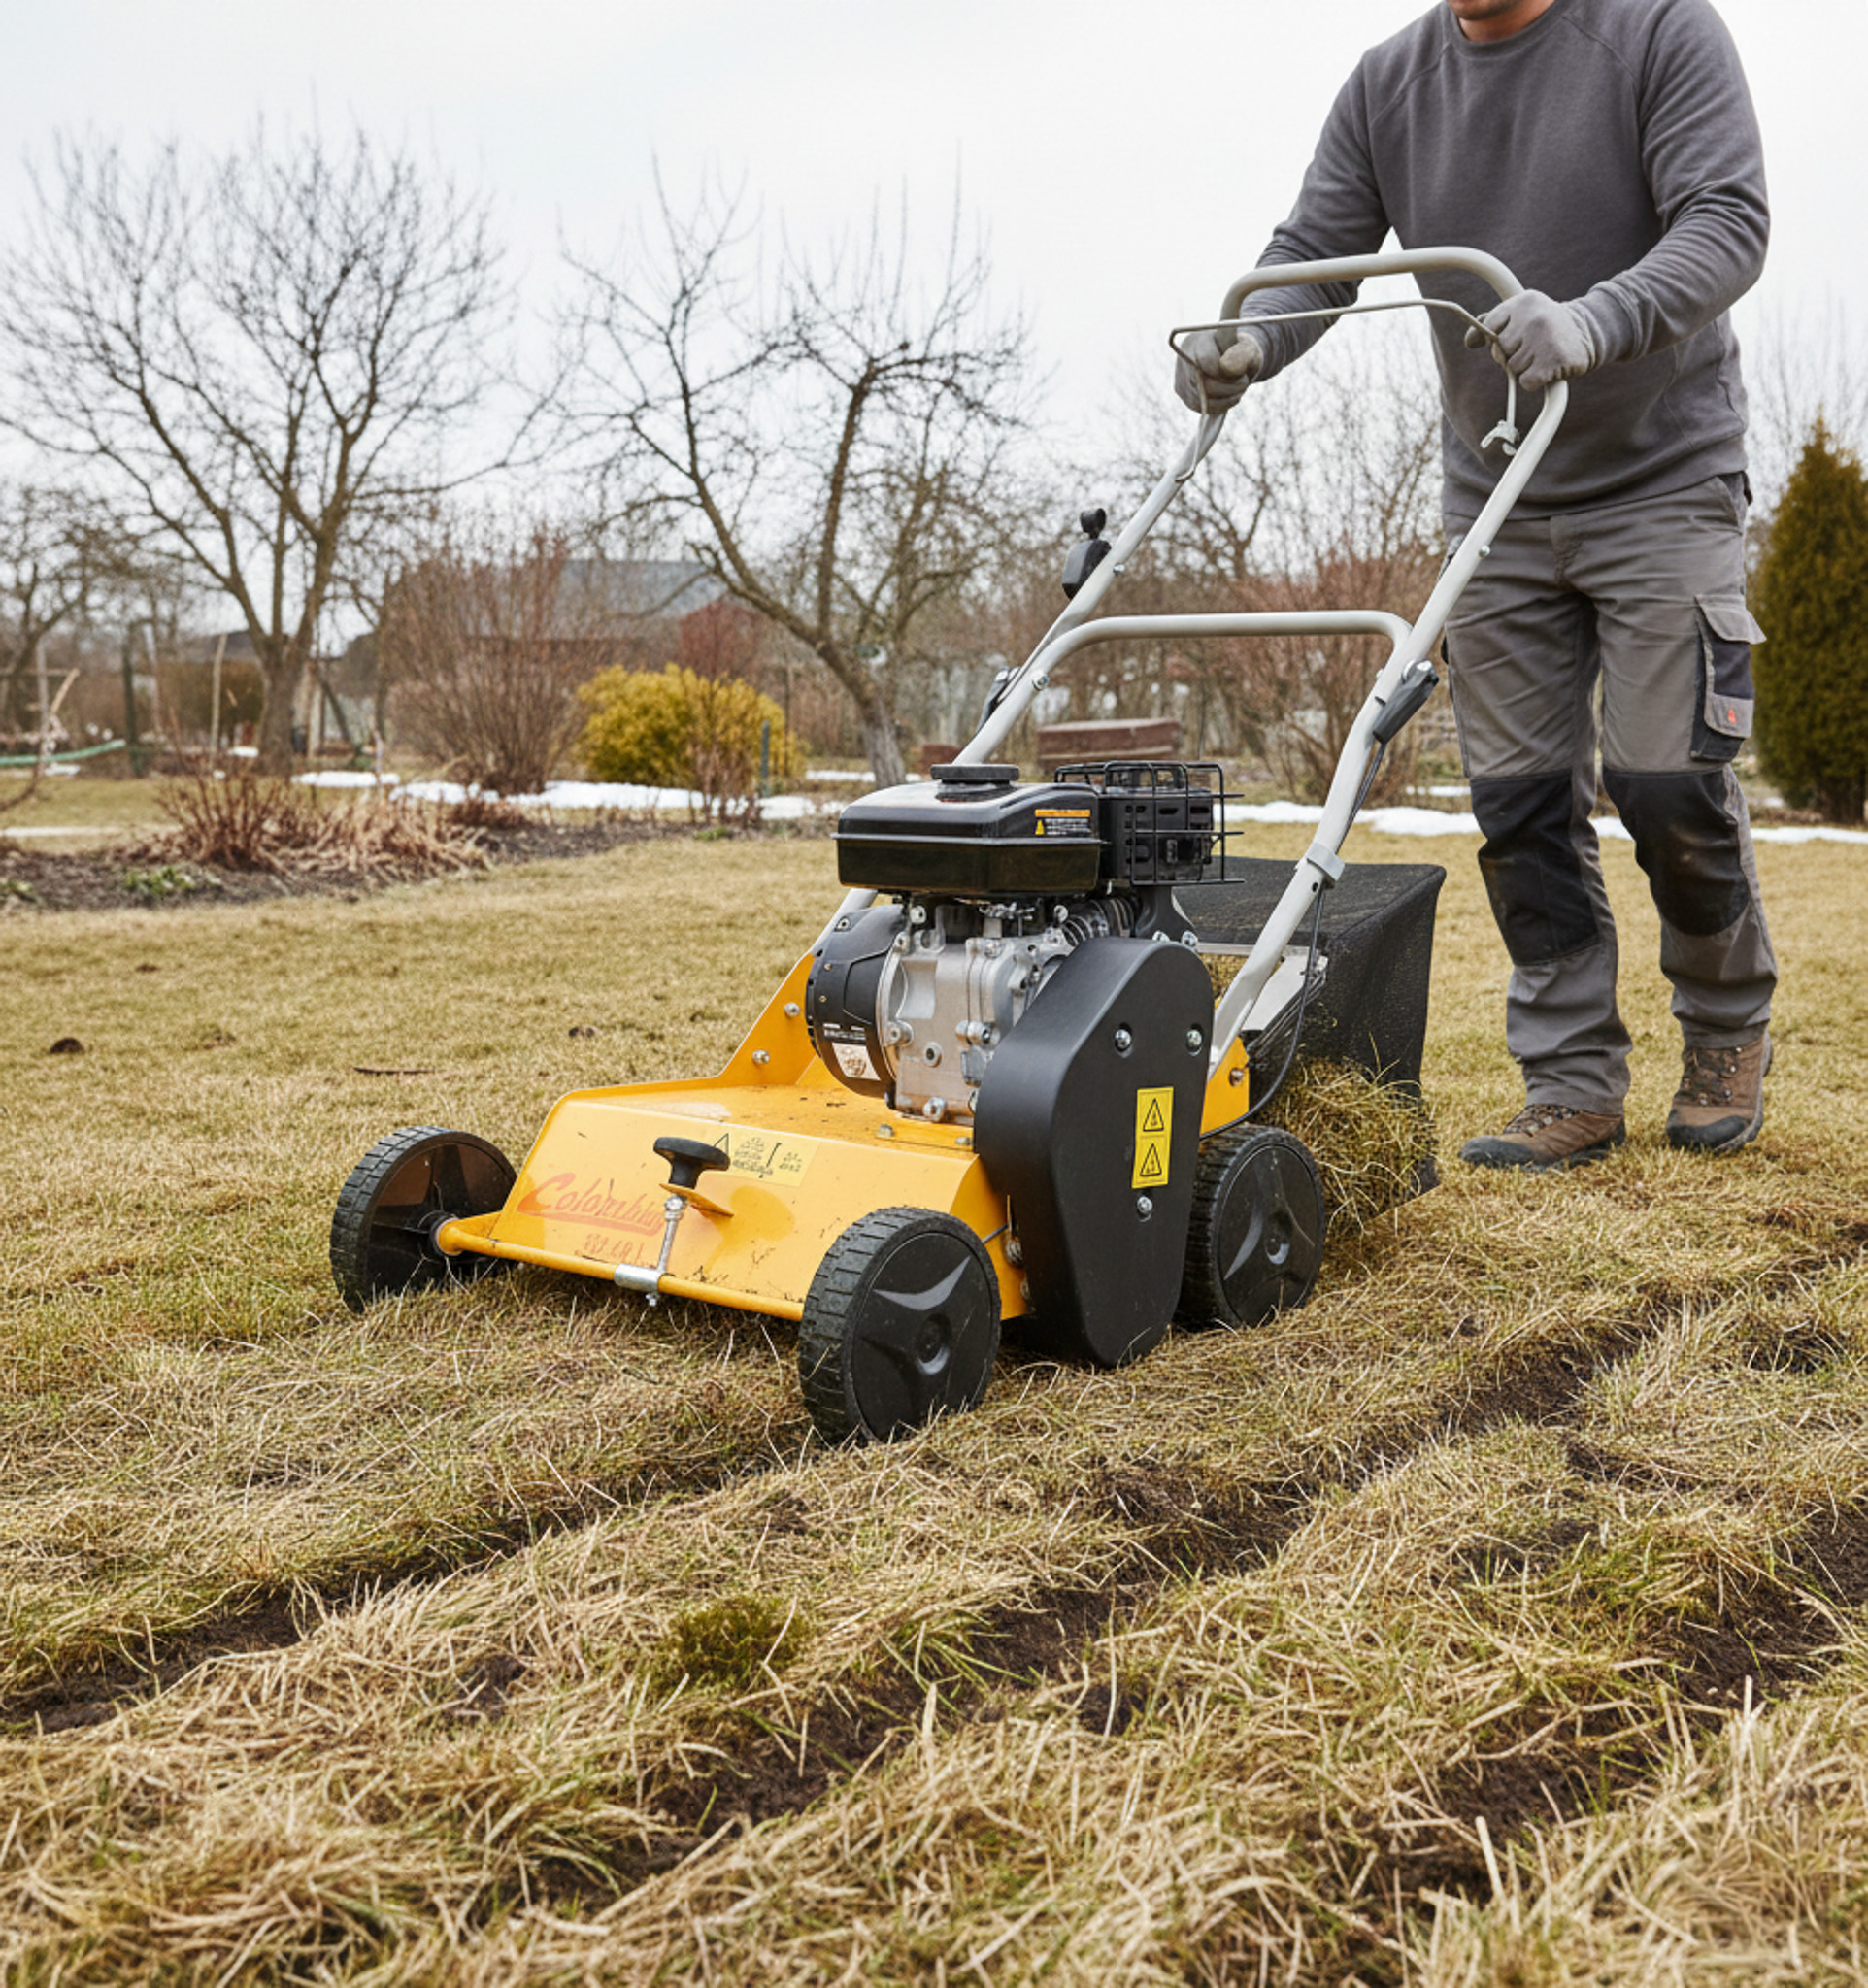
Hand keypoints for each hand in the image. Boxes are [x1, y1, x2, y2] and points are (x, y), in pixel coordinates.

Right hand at [1173, 326, 1264, 413]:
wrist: (1229, 357)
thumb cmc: (1239, 350)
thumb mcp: (1247, 346)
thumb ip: (1241, 353)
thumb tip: (1226, 368)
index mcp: (1196, 342)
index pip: (1207, 362)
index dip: (1227, 372)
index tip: (1241, 371)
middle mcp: (1183, 361)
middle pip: (1205, 384)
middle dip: (1230, 387)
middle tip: (1244, 381)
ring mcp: (1182, 382)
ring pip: (1205, 400)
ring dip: (1229, 397)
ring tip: (1239, 387)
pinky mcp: (1187, 399)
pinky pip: (1206, 408)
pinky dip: (1222, 404)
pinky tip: (1230, 394)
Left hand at [1464, 291, 1596, 394]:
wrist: (1589, 333)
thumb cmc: (1547, 326)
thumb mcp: (1522, 315)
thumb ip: (1494, 323)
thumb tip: (1469, 341)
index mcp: (1523, 302)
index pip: (1489, 326)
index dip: (1496, 337)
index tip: (1514, 336)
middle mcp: (1533, 317)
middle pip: (1500, 350)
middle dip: (1512, 354)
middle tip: (1533, 346)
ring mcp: (1544, 339)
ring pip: (1512, 368)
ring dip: (1525, 368)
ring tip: (1543, 354)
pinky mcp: (1553, 361)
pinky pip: (1526, 382)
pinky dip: (1534, 381)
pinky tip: (1547, 368)